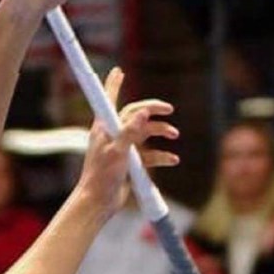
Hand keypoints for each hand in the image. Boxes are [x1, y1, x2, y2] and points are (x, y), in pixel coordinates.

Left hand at [75, 67, 178, 219]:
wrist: (99, 203)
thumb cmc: (102, 176)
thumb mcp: (117, 151)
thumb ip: (130, 132)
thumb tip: (143, 112)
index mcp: (105, 129)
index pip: (110, 101)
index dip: (114, 85)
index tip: (118, 71)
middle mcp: (113, 136)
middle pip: (136, 115)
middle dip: (153, 111)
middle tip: (169, 110)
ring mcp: (123, 149)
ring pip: (146, 134)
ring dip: (161, 132)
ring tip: (174, 136)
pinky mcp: (130, 163)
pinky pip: (149, 155)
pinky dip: (161, 156)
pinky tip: (172, 160)